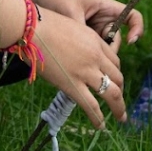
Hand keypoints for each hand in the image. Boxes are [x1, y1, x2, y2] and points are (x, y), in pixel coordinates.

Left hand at [22, 0, 144, 50]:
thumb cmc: (55, 0)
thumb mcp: (71, 14)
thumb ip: (83, 34)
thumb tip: (92, 56)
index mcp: (105, 6)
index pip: (133, 16)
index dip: (137, 28)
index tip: (131, 42)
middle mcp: (103, 18)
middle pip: (117, 39)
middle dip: (109, 50)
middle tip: (94, 57)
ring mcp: (94, 30)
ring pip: (104, 49)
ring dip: (96, 56)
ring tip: (79, 56)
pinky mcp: (84, 40)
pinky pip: (93, 51)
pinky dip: (88, 57)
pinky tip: (75, 59)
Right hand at [32, 7, 126, 126]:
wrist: (31, 28)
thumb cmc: (43, 25)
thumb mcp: (71, 27)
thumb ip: (78, 42)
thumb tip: (73, 54)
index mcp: (95, 40)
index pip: (115, 61)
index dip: (115, 73)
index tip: (113, 81)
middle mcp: (95, 56)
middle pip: (118, 77)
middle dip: (120, 90)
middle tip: (119, 100)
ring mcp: (85, 71)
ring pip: (112, 93)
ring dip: (118, 108)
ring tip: (120, 118)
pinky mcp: (72, 84)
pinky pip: (91, 105)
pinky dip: (98, 118)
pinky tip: (101, 126)